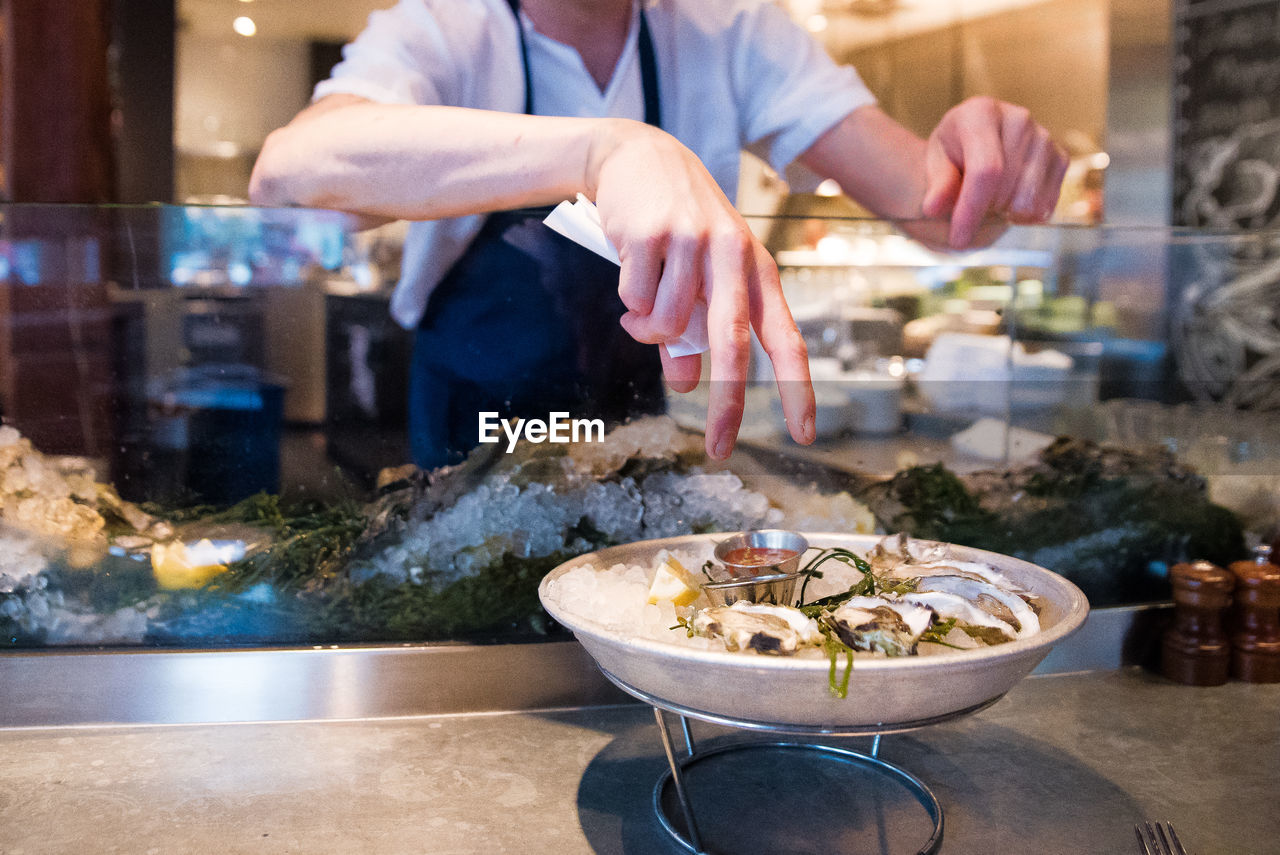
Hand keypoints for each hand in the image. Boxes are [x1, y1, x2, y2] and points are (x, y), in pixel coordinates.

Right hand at [589, 121, 815, 458]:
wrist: (637, 156)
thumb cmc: (675, 226)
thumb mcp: (697, 277)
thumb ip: (692, 333)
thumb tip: (685, 383)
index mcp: (757, 269)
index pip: (787, 336)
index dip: (798, 387)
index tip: (804, 434)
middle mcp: (734, 255)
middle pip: (734, 342)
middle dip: (730, 402)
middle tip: (721, 449)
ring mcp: (694, 242)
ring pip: (668, 324)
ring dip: (647, 331)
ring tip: (640, 310)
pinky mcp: (652, 234)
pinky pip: (635, 299)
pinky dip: (628, 302)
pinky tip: (630, 270)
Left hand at [922, 96, 1068, 248]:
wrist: (976, 143)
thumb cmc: (953, 153)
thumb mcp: (936, 164)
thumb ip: (937, 186)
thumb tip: (933, 208)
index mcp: (981, 113)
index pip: (986, 170)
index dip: (972, 210)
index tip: (958, 239)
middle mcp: (1018, 119)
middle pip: (1006, 189)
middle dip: (984, 212)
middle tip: (969, 207)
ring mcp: (1044, 137)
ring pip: (1028, 201)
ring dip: (1004, 213)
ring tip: (989, 200)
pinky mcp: (1060, 157)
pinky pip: (1046, 204)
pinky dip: (1024, 215)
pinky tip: (1008, 203)